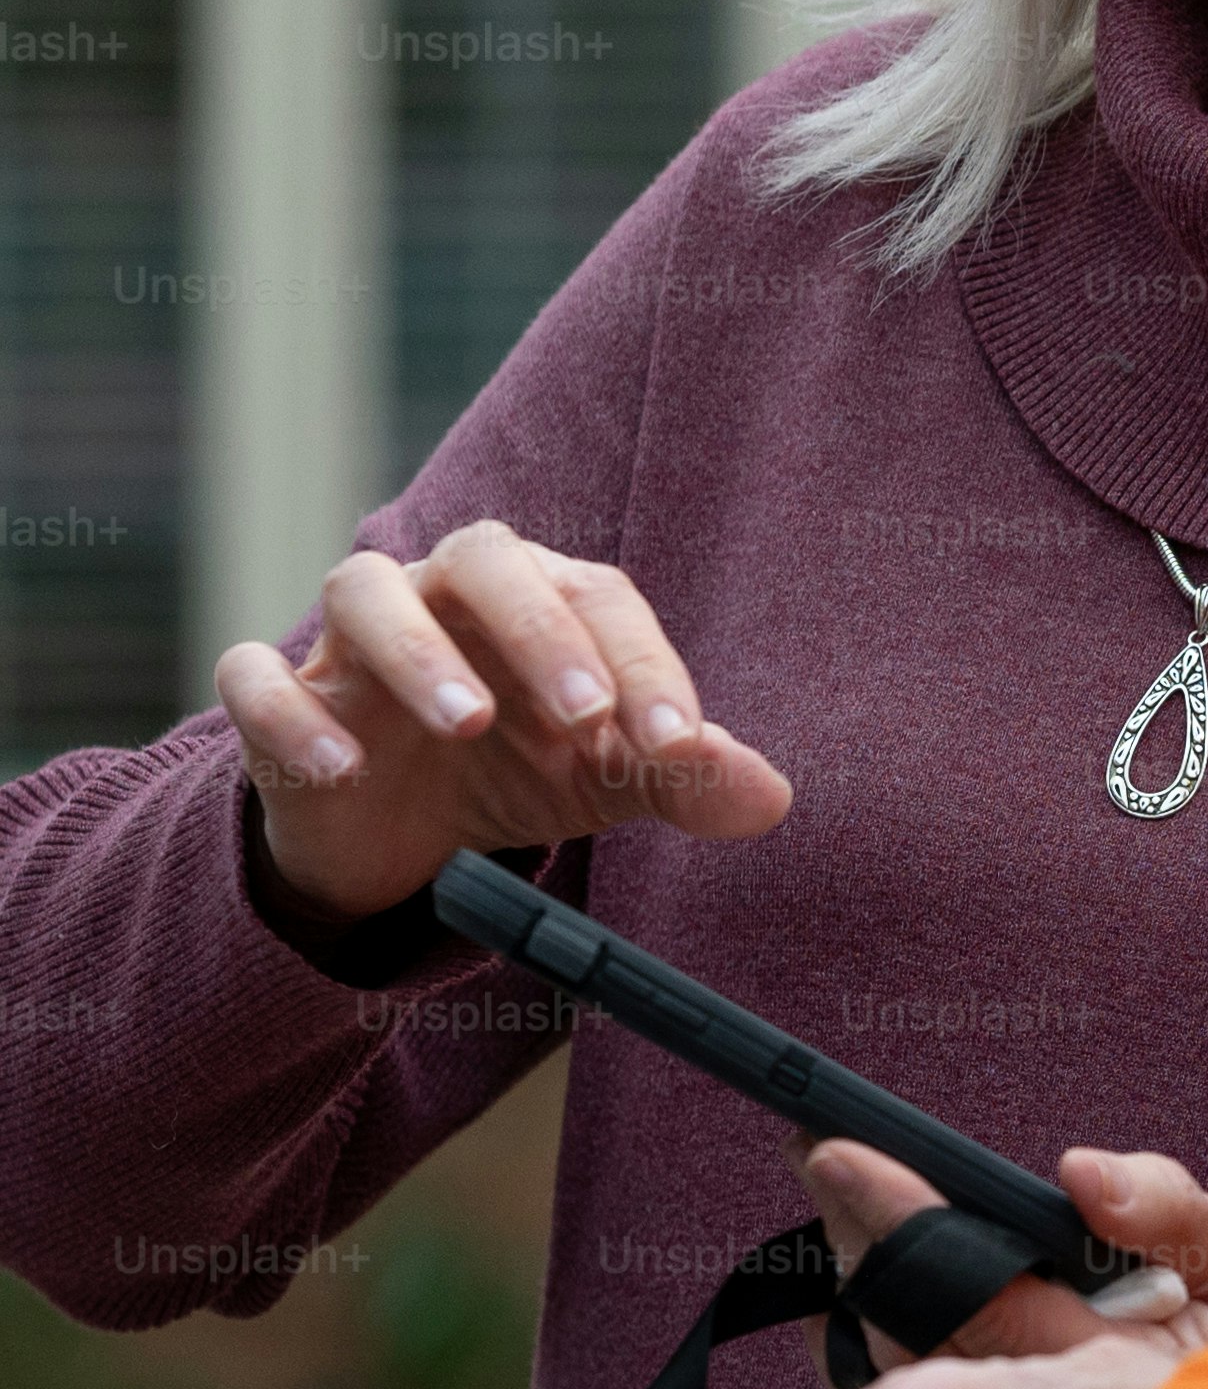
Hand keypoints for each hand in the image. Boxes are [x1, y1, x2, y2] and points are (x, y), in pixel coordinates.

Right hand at [213, 519, 790, 921]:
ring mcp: (350, 639)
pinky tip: (341, 768)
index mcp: (541, 594)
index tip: (680, 742)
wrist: (401, 830)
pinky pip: (254, 675)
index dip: (644, 665)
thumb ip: (684, 778)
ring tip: (467, 725)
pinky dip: (289, 710)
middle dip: (539, 629)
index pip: (600, 597)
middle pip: (487, 558)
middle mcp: (446, 593)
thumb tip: (771, 798)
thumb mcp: (605, 778)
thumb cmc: (519, 766)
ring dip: (418, 651)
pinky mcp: (275, 695)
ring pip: (364, 591)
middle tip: (584, 716)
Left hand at [795, 1137, 1207, 1364]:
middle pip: (905, 1347)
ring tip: (841, 1234)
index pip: (971, 1289)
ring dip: (855, 1315)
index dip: (897, 1217)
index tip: (838, 1153)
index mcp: (1103, 1368)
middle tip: (826, 1169)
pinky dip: (877, 1370)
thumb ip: (1169, 1210)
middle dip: (858, 1249)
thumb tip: (1087, 1176)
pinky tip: (872, 1312)